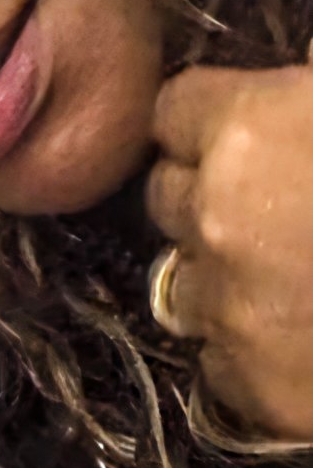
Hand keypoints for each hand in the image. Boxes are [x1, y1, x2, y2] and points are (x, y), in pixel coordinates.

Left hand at [148, 60, 312, 438]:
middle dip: (210, 195)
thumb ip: (310, 90)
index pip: (174, 112)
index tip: (243, 131)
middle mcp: (216, 219)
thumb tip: (298, 80)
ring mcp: (229, 309)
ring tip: (298, 279)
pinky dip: (253, 351)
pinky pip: (220, 361)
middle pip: (168, 196)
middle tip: (279, 207)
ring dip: (230, 277)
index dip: (210, 120)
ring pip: (189, 281)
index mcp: (248, 134)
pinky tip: (307, 339)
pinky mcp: (253, 387)